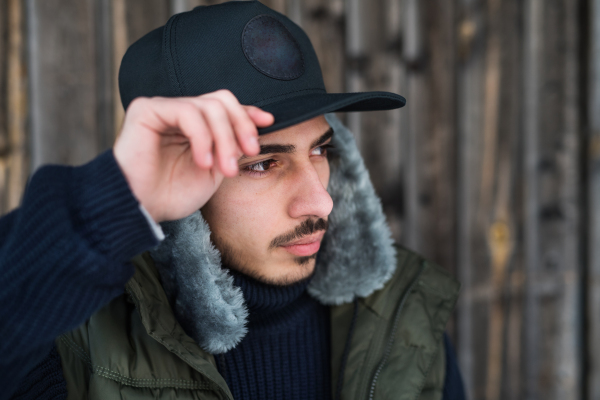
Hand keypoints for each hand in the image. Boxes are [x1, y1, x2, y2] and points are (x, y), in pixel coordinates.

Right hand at [113, 90, 273, 221]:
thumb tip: (259, 123)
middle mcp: (178, 112)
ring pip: (209, 106)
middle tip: (249, 152)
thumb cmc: (172, 194)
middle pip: (221, 100)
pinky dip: (203, 137)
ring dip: (224, 138)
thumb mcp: (215, 169)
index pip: (225, 106)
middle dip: (241, 125)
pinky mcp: (147, 110)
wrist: (141, 210)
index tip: (267, 122)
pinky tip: (203, 161)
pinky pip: (187, 112)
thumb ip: (231, 145)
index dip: (247, 112)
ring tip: (223, 168)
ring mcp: (163, 108)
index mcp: (194, 125)